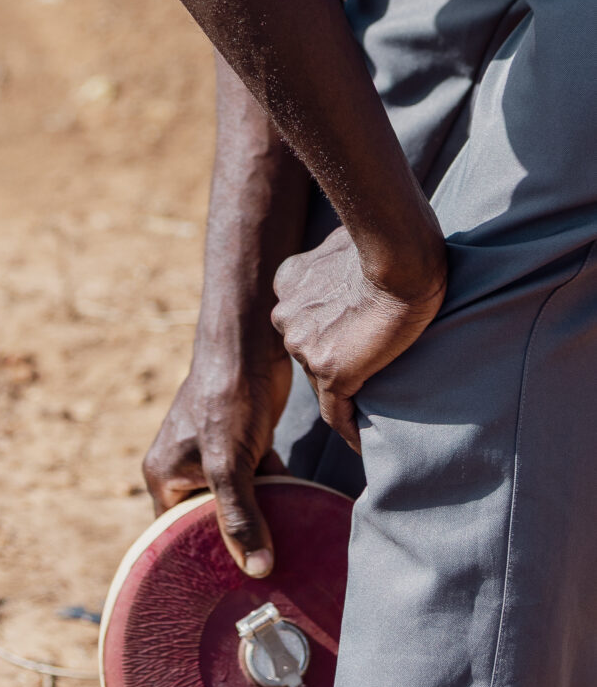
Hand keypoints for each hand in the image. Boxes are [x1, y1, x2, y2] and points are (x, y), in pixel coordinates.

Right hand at [143, 344, 292, 576]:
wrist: (250, 342)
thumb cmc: (226, 398)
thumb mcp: (229, 465)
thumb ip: (239, 517)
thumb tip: (257, 570)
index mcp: (164, 476)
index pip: (175, 534)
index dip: (200, 560)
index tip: (230, 591)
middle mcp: (185, 468)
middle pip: (210, 522)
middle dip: (237, 544)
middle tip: (267, 576)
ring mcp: (215, 456)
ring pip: (239, 504)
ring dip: (263, 519)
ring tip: (289, 553)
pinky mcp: (244, 444)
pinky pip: (258, 483)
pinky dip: (277, 494)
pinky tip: (302, 512)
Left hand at [271, 223, 446, 451]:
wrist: (399, 256)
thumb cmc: (385, 241)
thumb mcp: (343, 243)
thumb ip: (333, 260)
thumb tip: (345, 259)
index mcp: (288, 285)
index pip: (303, 323)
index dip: (324, 336)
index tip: (342, 347)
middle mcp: (288, 317)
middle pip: (309, 354)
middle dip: (332, 363)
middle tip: (362, 373)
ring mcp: (305, 347)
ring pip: (324, 382)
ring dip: (346, 392)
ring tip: (371, 406)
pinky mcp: (332, 372)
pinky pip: (337, 413)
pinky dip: (348, 430)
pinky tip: (360, 444)